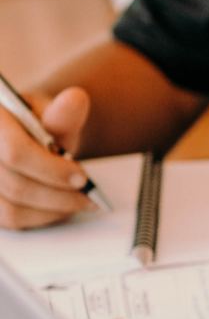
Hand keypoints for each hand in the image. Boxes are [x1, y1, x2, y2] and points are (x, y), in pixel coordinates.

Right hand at [0, 87, 95, 229]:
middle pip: (16, 185)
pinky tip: (60, 207)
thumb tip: (76, 99)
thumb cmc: (39, 124)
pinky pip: (11, 220)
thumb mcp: (53, 113)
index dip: (51, 170)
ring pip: (13, 209)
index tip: (81, 178)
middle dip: (59, 195)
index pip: (16, 152)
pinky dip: (41, 217)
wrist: (28, 136)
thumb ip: (63, 113)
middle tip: (87, 196)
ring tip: (78, 202)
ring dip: (53, 210)